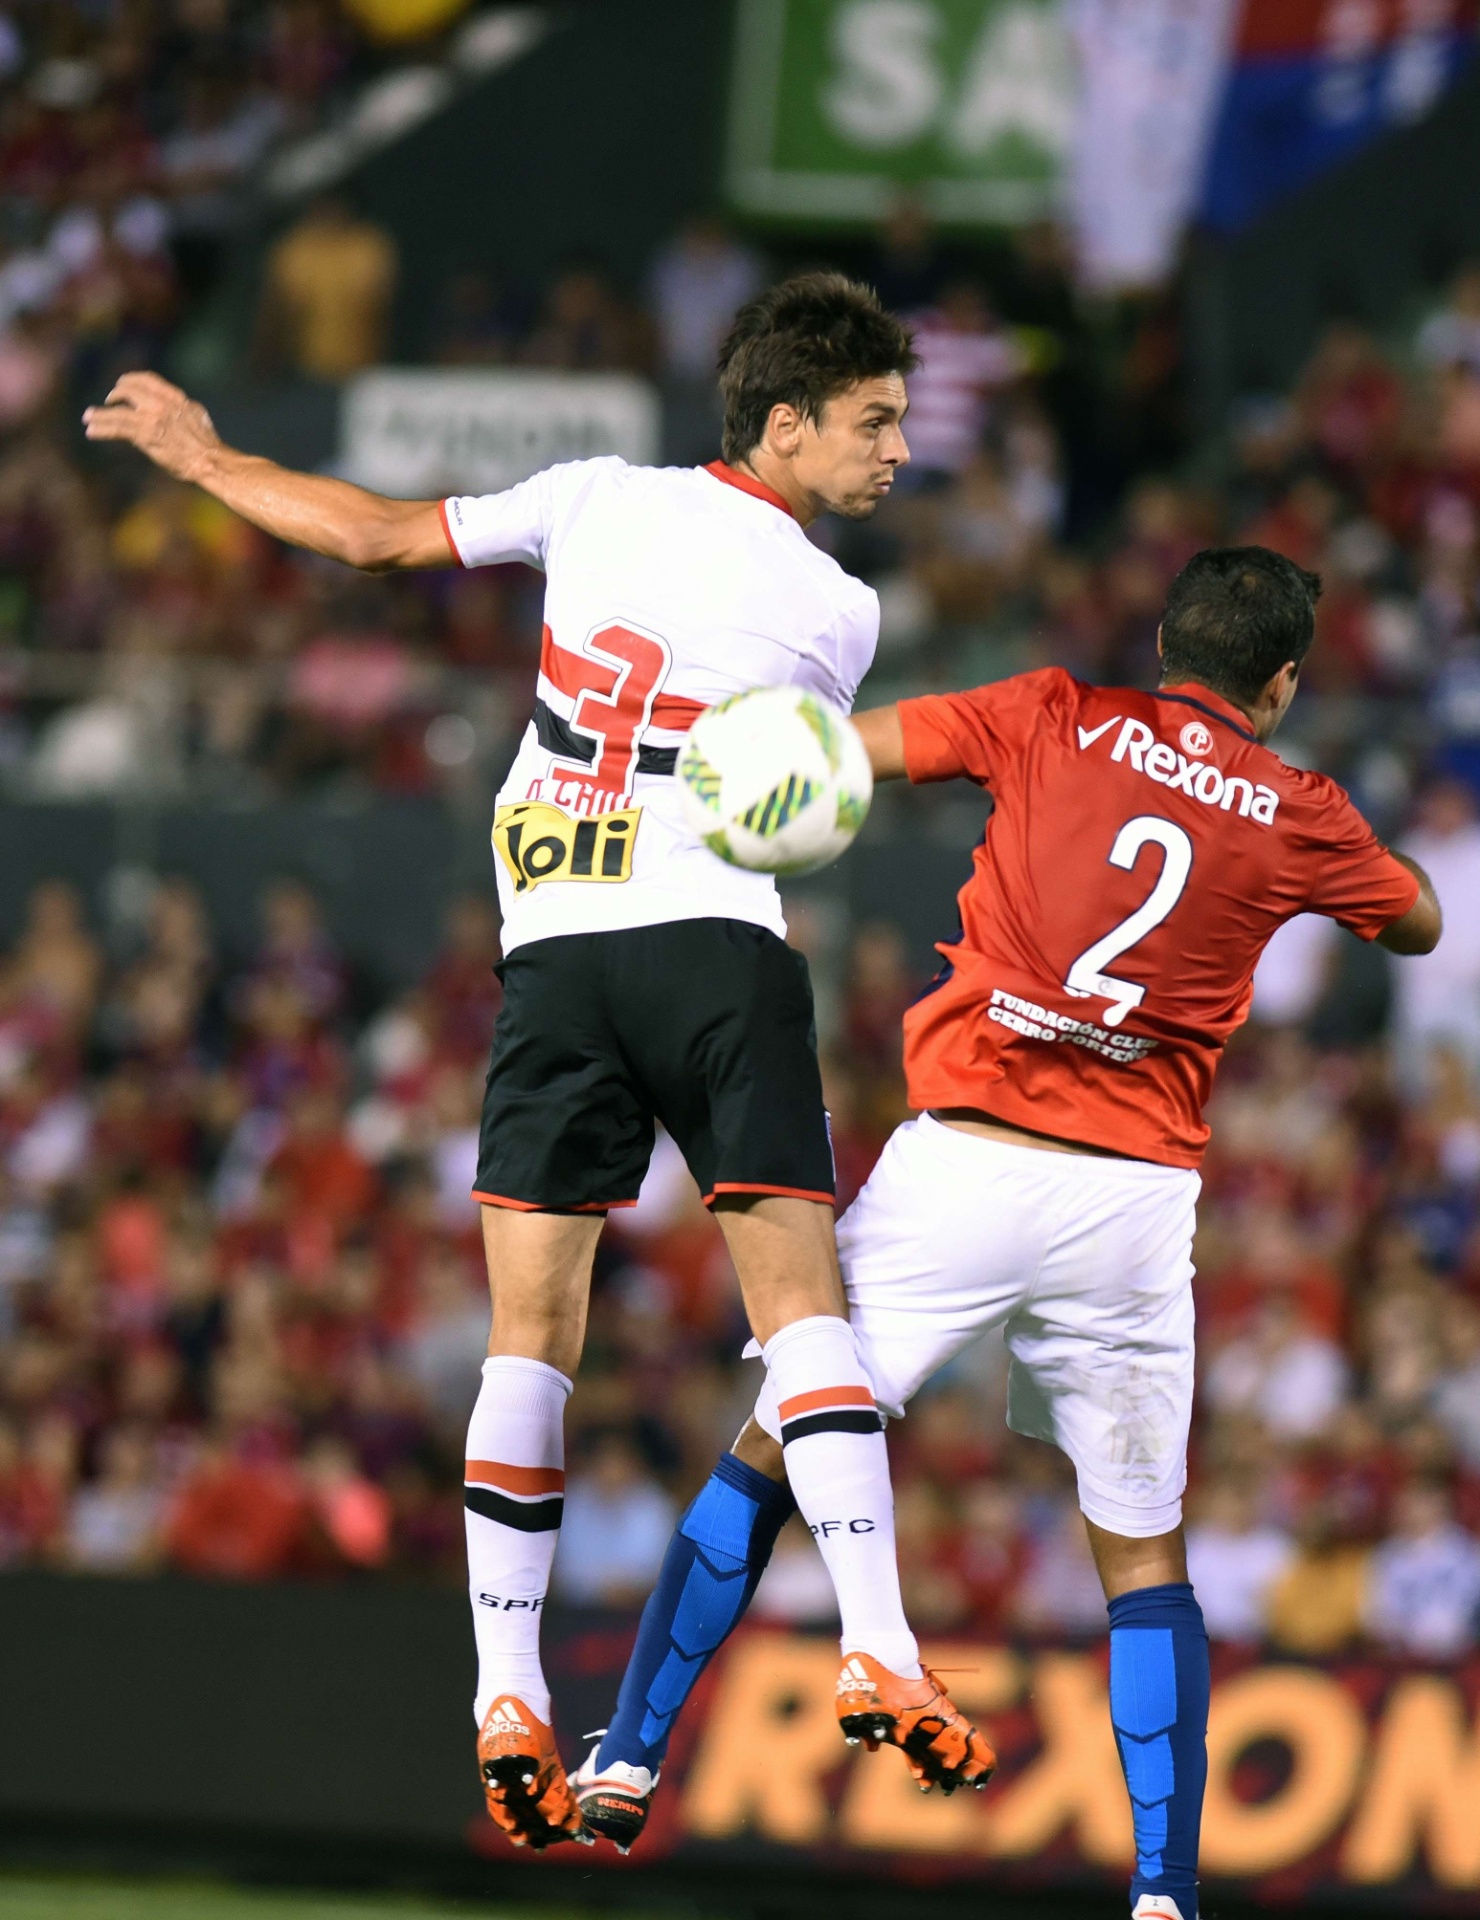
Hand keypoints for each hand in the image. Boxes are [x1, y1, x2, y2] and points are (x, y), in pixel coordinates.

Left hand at [82, 371, 221, 482]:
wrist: (208, 459)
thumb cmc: (206, 443)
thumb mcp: (195, 415)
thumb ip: (179, 407)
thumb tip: (173, 407)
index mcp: (174, 396)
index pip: (147, 379)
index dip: (131, 380)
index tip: (124, 384)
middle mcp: (160, 403)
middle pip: (128, 390)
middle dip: (116, 394)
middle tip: (109, 401)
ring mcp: (151, 418)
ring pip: (117, 411)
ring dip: (100, 414)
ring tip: (89, 417)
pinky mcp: (144, 435)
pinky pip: (117, 428)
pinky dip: (102, 428)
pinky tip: (91, 430)